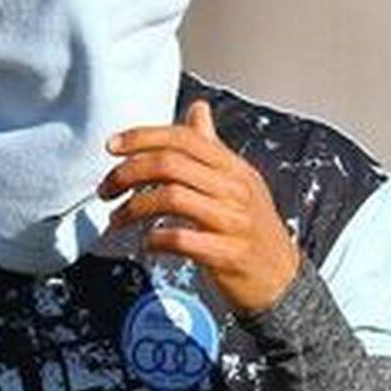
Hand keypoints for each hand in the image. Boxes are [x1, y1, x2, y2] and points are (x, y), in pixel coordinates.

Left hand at [97, 99, 300, 314]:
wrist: (284, 281)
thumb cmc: (252, 229)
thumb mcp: (237, 181)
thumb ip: (210, 147)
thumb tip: (197, 109)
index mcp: (233, 167)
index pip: (183, 138)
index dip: (142, 137)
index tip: (112, 146)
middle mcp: (235, 189)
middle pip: (171, 165)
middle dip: (128, 173)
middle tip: (106, 189)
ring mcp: (234, 221)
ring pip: (172, 198)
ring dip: (134, 208)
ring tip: (117, 219)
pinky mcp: (230, 254)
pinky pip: (183, 239)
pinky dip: (156, 240)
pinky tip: (146, 243)